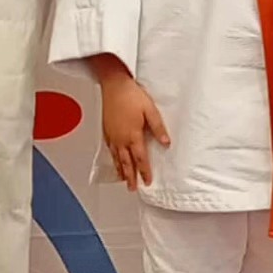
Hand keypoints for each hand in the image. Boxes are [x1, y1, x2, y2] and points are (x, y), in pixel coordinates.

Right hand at [100, 70, 170, 191]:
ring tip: (123, 179)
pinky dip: (113, 158)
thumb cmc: (131, 95)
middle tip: (132, 188)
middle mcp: (121, 138)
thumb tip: (165, 143)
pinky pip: (110, 149)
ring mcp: (112, 135)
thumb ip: (158, 128)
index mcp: (132, 135)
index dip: (144, 171)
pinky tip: (114, 160)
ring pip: (116, 158)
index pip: (140, 159)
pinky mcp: (106, 130)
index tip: (147, 181)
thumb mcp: (150, 110)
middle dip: (130, 176)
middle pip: (126, 162)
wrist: (114, 85)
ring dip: (121, 170)